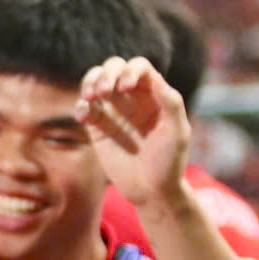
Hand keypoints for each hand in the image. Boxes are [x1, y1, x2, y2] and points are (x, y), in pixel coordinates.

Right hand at [74, 56, 193, 207]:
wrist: (152, 191)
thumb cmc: (170, 162)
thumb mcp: (178, 133)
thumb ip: (171, 104)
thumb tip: (156, 79)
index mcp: (153, 94)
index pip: (139, 67)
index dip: (130, 70)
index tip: (126, 87)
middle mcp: (132, 98)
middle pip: (114, 68)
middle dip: (107, 73)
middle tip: (105, 91)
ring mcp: (113, 111)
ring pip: (96, 82)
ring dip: (90, 82)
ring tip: (91, 97)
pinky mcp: (98, 127)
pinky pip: (84, 108)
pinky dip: (80, 106)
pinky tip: (85, 115)